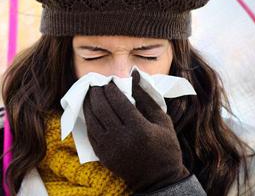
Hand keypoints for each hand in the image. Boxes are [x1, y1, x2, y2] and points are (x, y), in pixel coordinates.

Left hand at [83, 70, 189, 192]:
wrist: (159, 179)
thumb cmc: (165, 147)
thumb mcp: (162, 120)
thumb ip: (146, 97)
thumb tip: (134, 75)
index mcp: (139, 128)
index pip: (118, 101)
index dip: (110, 88)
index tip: (109, 81)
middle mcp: (122, 138)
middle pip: (102, 108)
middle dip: (96, 93)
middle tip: (96, 84)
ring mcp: (110, 148)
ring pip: (92, 120)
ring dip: (89, 104)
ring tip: (91, 94)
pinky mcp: (103, 155)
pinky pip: (90, 133)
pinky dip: (88, 119)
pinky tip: (90, 111)